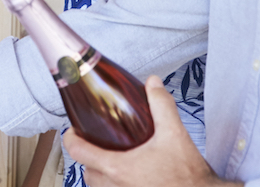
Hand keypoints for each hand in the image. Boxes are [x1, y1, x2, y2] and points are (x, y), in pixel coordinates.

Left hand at [62, 76, 237, 186]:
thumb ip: (161, 105)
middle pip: (86, 171)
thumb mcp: (175, 134)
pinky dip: (113, 185)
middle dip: (88, 157)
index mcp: (118, 168)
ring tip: (111, 159)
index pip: (78, 152)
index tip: (72, 130)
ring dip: (100, 174)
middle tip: (96, 143)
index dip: (71, 139)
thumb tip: (152, 83)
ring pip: (97, 186)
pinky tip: (128, 176)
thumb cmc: (188, 175)